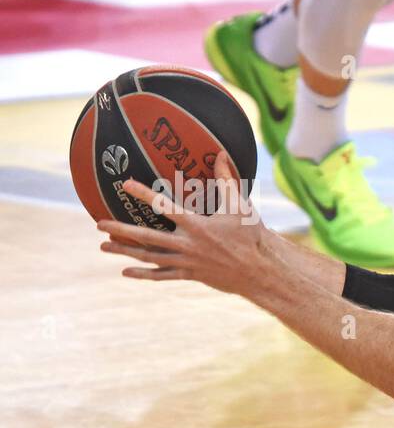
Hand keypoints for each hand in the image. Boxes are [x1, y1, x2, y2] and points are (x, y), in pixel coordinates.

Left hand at [99, 151, 275, 298]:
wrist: (260, 270)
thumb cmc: (252, 235)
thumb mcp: (240, 205)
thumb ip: (226, 179)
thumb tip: (219, 153)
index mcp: (197, 225)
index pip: (164, 206)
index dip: (143, 193)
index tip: (125, 184)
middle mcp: (188, 244)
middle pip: (146, 237)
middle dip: (121, 230)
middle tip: (99, 224)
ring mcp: (187, 261)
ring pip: (149, 257)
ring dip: (124, 251)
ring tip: (104, 246)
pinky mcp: (190, 274)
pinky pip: (162, 275)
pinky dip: (143, 274)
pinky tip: (126, 271)